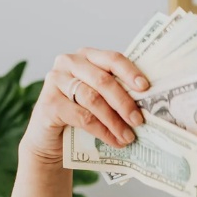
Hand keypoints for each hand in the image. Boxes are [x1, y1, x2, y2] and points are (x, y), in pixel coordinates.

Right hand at [21, 48, 149, 165]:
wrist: (50, 139)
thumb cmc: (79, 115)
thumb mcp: (98, 99)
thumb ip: (115, 92)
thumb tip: (147, 102)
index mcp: (86, 56)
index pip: (111, 59)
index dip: (130, 72)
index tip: (145, 88)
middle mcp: (68, 62)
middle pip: (103, 80)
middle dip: (124, 102)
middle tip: (139, 120)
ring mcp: (55, 81)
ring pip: (93, 99)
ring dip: (114, 121)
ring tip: (128, 137)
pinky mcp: (48, 103)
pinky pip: (81, 117)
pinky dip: (101, 131)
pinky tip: (113, 141)